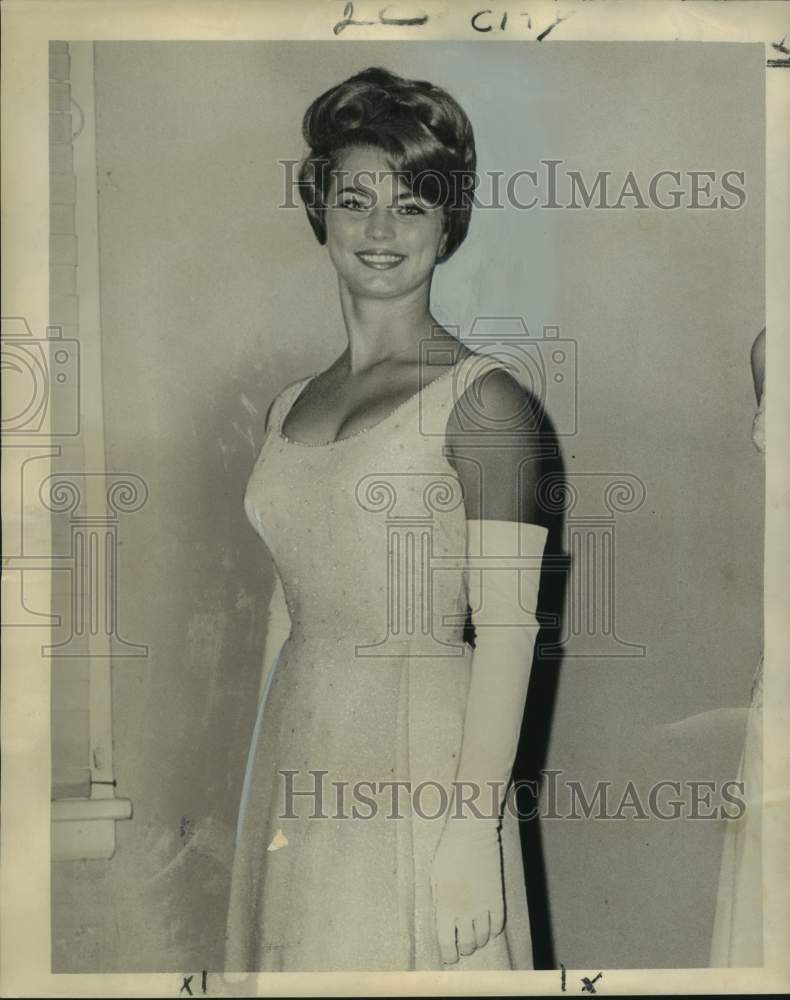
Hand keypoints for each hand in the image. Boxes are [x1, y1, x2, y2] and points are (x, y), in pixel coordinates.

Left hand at [429, 815, 504, 963]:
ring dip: (479, 941)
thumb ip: (438, 901)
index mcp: (444, 905)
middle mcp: (464, 910)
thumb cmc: (447, 851)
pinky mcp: (497, 896)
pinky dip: (494, 929)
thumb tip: (441, 921)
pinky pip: (498, 923)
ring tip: (475, 936)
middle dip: (464, 949)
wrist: (471, 832)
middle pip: (467, 944)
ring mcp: (482, 905)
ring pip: (484, 937)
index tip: (448, 956)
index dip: (448, 954)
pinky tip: (490, 926)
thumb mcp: (434, 876)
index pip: (446, 942)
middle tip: (462, 946)